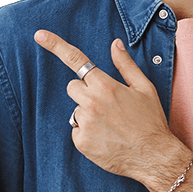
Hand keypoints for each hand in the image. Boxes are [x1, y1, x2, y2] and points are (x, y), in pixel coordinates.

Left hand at [34, 30, 180, 181]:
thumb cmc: (151, 121)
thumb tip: (115, 44)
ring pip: (76, 110)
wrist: (153, 156)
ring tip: (111, 125)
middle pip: (73, 87)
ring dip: (88, 115)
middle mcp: (91, 102)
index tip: (39, 35)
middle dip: (85, 92)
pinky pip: (77, 130)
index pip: (76, 60)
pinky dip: (88, 134)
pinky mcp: (81, 142)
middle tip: (107, 105)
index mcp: (105, 86)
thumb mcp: (144, 88)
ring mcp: (85, 123)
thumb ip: (126, 65)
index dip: (56, 45)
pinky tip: (106, 138)